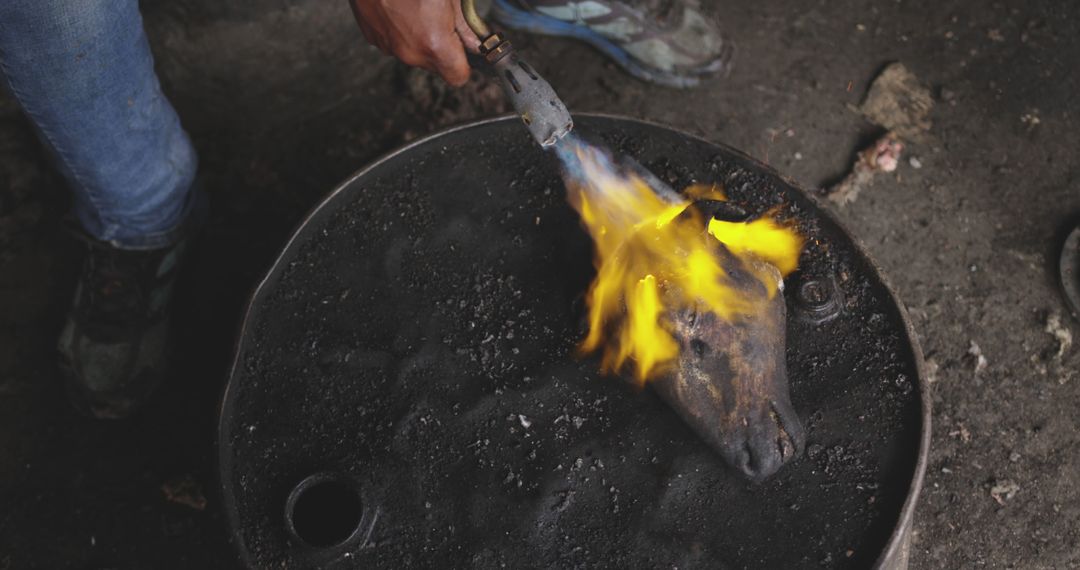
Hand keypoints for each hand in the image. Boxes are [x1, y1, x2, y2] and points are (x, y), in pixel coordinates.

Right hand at [349, 0, 481, 86]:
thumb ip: (465, 24)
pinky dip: (402, 30)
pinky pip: (396, 43)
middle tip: (443, 20)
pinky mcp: (373, 37)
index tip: (466, 52)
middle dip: (443, 48)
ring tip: (419, 8)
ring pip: (415, 54)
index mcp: (434, 43)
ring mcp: (389, 46)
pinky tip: (402, 8)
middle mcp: (410, 52)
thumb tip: (474, 41)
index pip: (458, 77)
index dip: (465, 65)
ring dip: (421, 38)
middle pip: (436, 66)